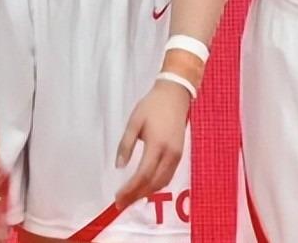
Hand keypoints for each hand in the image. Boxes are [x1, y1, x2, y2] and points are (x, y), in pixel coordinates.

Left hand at [115, 79, 190, 210]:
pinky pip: (168, 176)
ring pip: (162, 182)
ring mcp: (177, 155)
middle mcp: (170, 153)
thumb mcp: (134, 122)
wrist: (175, 94)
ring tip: (131, 197)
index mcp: (157, 144)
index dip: (130, 189)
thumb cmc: (152, 106)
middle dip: (136, 196)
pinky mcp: (180, 154)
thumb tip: (119, 166)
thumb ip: (126, 145)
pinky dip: (156, 185)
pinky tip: (146, 186)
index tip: (118, 197)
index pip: (143, 174)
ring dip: (147, 193)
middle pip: (153, 183)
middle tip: (121, 202)